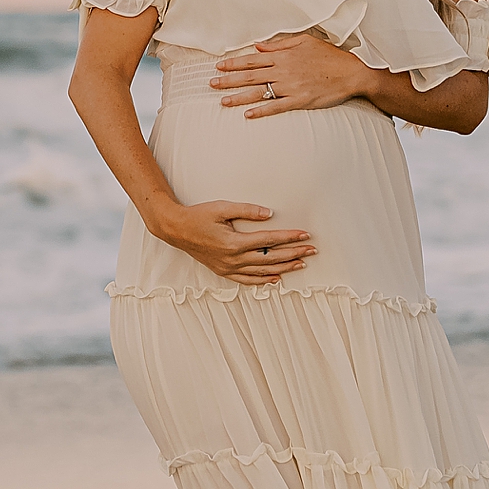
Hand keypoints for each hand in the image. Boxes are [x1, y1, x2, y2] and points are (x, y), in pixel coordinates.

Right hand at [149, 200, 315, 285]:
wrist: (176, 229)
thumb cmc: (198, 215)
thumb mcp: (222, 208)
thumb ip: (247, 210)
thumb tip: (270, 213)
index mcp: (234, 242)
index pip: (269, 240)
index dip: (289, 237)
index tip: (305, 234)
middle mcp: (233, 258)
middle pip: (271, 257)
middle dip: (294, 253)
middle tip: (312, 250)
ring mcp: (229, 267)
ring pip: (263, 271)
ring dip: (284, 268)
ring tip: (301, 263)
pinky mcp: (224, 271)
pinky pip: (248, 280)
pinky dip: (264, 281)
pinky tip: (276, 279)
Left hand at [211, 33, 374, 118]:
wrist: (352, 73)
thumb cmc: (329, 56)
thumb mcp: (304, 41)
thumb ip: (279, 44)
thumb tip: (258, 45)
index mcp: (283, 56)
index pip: (252, 59)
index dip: (233, 63)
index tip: (219, 66)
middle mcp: (283, 71)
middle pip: (250, 75)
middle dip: (228, 80)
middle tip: (211, 83)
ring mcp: (291, 87)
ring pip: (259, 92)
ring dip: (239, 96)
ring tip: (222, 101)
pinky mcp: (300, 101)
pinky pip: (276, 106)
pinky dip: (261, 110)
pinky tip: (247, 114)